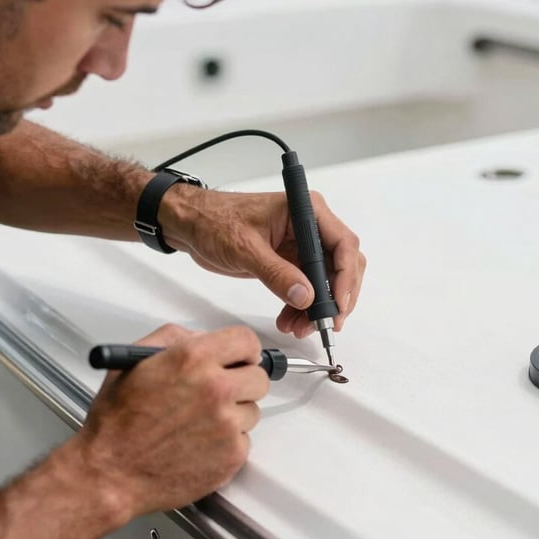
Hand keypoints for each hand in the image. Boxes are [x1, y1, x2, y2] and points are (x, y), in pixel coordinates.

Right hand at [78, 324, 268, 517]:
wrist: (109, 474)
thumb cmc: (116, 423)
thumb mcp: (134, 361)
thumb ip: (174, 339)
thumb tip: (202, 338)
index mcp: (193, 359)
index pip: (246, 341)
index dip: (243, 350)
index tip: (239, 359)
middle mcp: (216, 389)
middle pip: (259, 377)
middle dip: (241, 382)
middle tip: (219, 393)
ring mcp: (228, 424)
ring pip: (252, 411)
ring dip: (233, 414)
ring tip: (197, 423)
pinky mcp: (233, 454)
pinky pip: (243, 440)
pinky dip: (226, 443)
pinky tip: (198, 444)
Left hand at [159, 186, 365, 338]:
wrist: (192, 225)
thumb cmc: (214, 221)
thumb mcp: (245, 248)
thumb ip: (277, 273)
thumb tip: (305, 296)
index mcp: (305, 210)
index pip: (343, 244)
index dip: (345, 278)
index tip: (337, 306)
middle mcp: (309, 226)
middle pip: (342, 264)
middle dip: (336, 297)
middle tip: (325, 325)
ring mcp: (301, 244)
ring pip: (326, 280)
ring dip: (318, 307)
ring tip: (300, 328)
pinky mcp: (290, 261)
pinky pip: (308, 287)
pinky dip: (303, 307)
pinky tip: (291, 320)